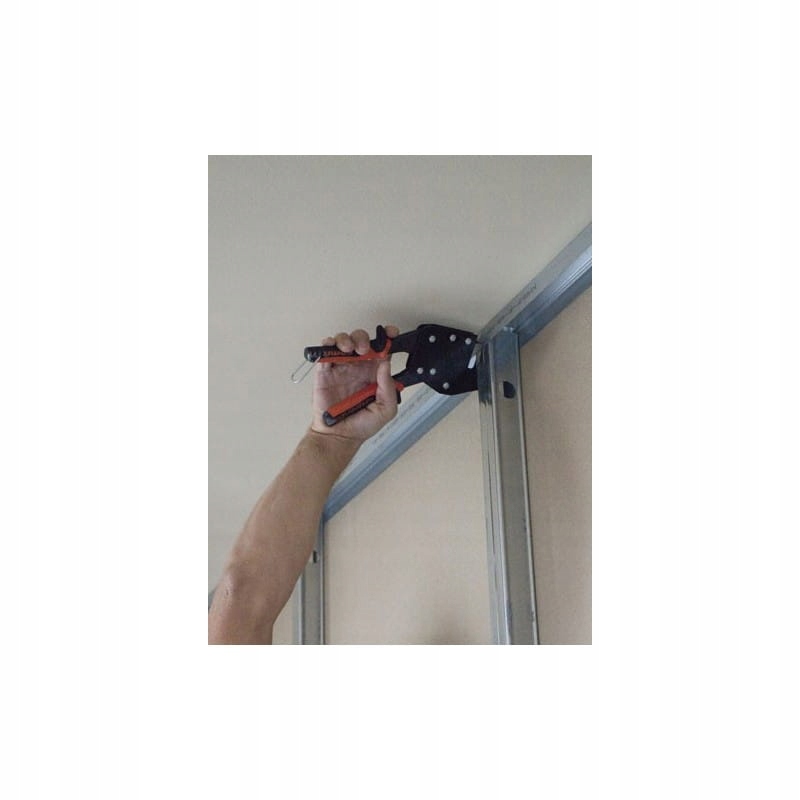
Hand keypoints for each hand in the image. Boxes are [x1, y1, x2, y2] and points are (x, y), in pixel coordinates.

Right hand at [310, 325, 399, 441]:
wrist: (339, 436)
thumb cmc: (361, 425)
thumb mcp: (386, 410)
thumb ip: (389, 388)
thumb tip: (385, 365)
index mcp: (374, 374)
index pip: (382, 350)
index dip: (387, 338)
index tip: (390, 333)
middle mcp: (358, 368)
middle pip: (361, 341)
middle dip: (363, 338)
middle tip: (364, 349)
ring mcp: (341, 368)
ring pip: (343, 342)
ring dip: (346, 339)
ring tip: (349, 349)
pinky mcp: (325, 372)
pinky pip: (325, 352)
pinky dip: (327, 345)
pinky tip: (333, 348)